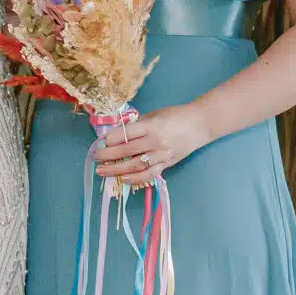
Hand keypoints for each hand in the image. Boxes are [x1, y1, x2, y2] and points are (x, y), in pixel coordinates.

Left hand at [93, 103, 213, 188]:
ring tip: (102, 171)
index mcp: (151, 126)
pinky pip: (149, 175)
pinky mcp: (166, 164)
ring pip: (135, 166)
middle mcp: (155, 142)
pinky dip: (135, 179)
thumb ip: (137, 124)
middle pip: (127, 151)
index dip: (111, 139)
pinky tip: (123, 179)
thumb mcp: (154, 114)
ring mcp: (161, 155)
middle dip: (108, 155)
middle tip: (96, 157)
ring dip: (116, 170)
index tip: (101, 142)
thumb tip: (117, 133)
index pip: (126, 134)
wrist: (200, 124)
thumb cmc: (175, 115)